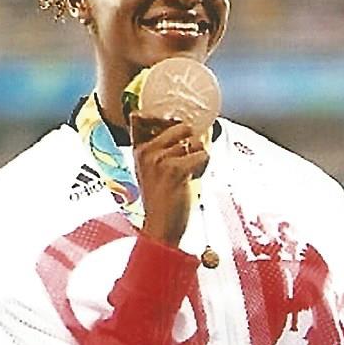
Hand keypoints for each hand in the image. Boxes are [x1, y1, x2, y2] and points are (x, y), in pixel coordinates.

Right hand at [132, 116, 206, 247]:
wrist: (161, 227)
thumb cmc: (162, 201)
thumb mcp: (152, 170)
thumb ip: (161, 149)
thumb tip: (188, 127)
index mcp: (138, 150)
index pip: (140, 117)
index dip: (161, 117)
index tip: (171, 126)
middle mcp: (146, 151)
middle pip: (180, 126)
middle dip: (191, 142)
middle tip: (187, 162)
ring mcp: (160, 159)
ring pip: (195, 142)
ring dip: (199, 158)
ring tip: (189, 175)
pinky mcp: (176, 169)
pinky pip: (203, 155)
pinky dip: (204, 167)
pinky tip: (193, 179)